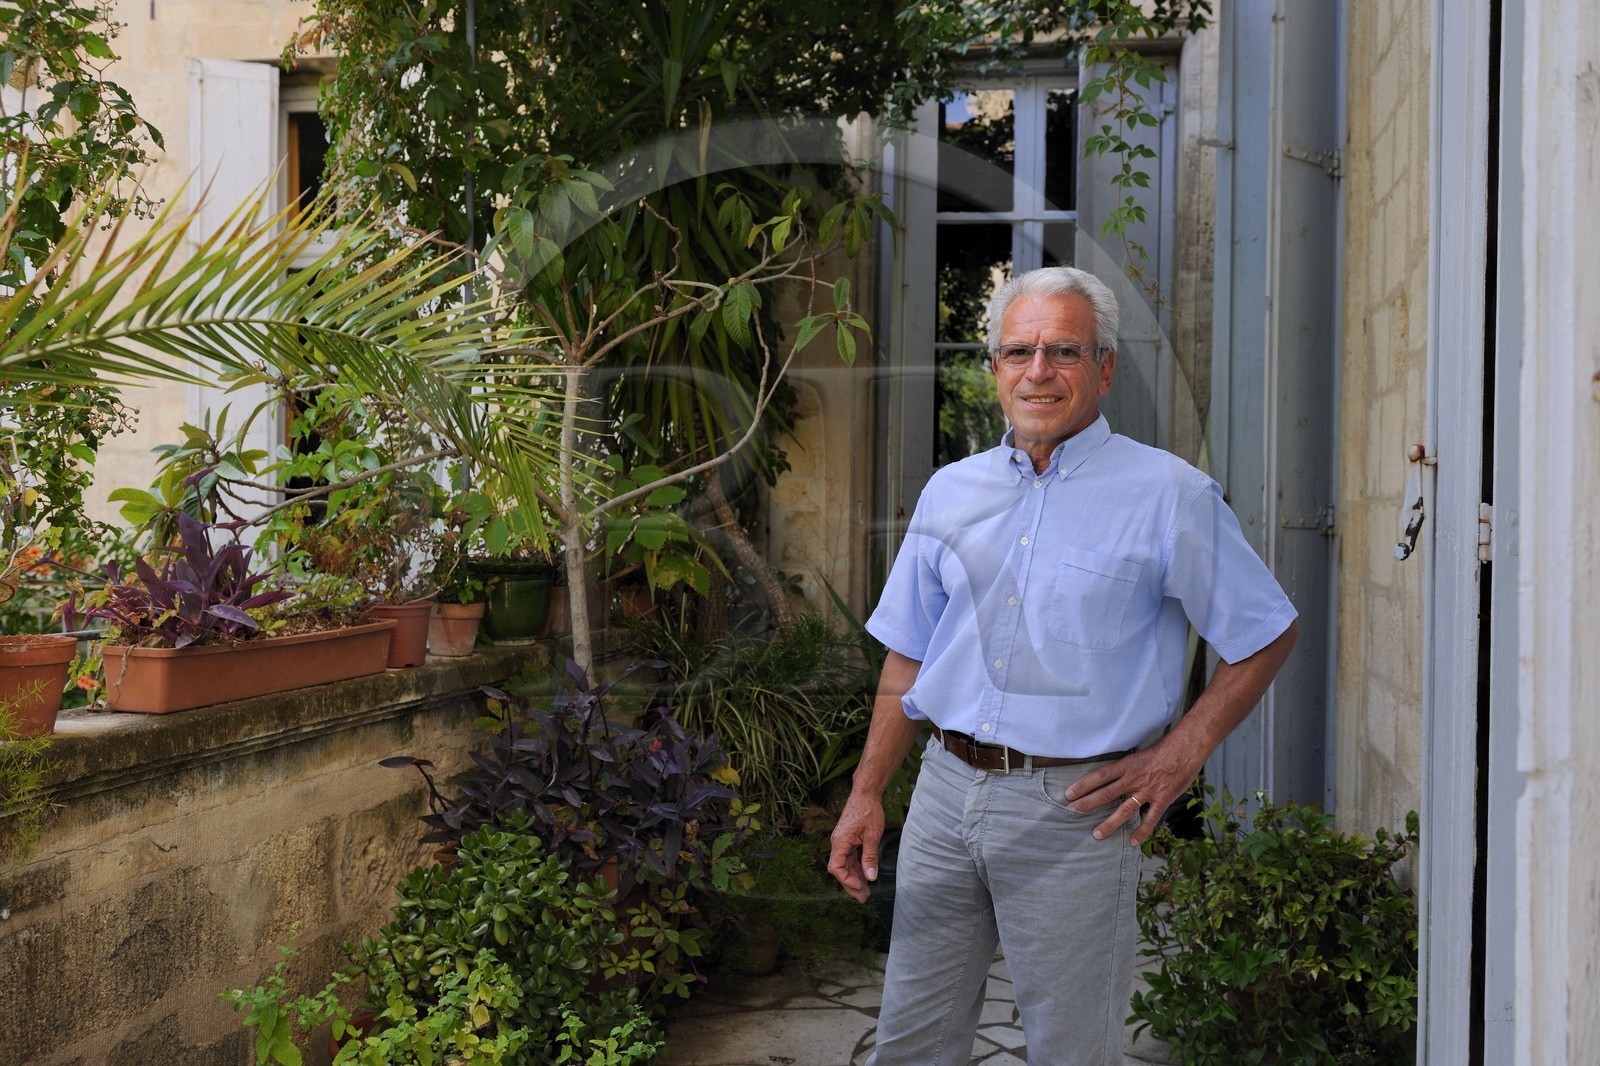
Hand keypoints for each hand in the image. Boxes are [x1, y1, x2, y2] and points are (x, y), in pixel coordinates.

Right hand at [827, 792, 885, 902]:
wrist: (865, 793)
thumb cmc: (868, 810)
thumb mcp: (872, 835)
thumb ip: (870, 857)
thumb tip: (871, 878)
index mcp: (840, 842)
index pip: (836, 868)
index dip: (846, 880)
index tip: (861, 886)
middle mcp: (838, 843)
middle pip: (840, 870)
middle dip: (851, 885)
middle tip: (864, 898)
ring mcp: (842, 842)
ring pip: (845, 866)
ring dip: (855, 878)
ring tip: (867, 891)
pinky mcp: (848, 840)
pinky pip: (850, 858)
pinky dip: (857, 868)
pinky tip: (866, 876)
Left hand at [1062, 733, 1207, 846]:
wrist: (1186, 749)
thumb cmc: (1163, 750)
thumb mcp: (1139, 755)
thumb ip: (1127, 768)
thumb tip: (1112, 776)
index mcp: (1126, 765)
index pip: (1099, 776)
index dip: (1083, 785)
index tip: (1069, 793)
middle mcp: (1134, 778)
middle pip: (1106, 793)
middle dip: (1088, 803)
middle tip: (1072, 812)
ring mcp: (1147, 790)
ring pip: (1124, 810)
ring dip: (1109, 823)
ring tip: (1096, 834)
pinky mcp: (1162, 799)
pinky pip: (1150, 819)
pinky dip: (1141, 831)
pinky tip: (1133, 842)